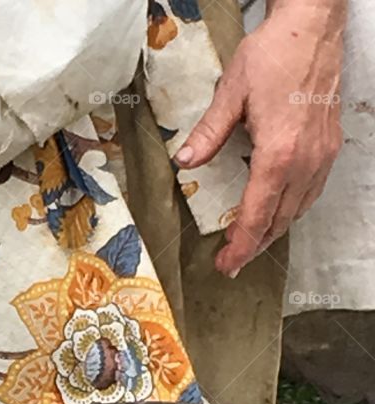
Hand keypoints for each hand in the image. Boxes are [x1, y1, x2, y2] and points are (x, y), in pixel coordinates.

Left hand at [176, 0, 344, 276]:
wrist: (314, 26)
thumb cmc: (274, 54)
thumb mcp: (231, 93)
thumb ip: (208, 133)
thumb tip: (185, 161)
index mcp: (278, 155)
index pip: (256, 216)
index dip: (239, 245)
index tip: (225, 264)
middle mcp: (304, 162)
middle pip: (279, 221)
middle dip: (254, 246)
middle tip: (231, 262)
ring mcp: (321, 155)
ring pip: (298, 210)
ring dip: (273, 230)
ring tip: (250, 243)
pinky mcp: (329, 146)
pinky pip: (312, 192)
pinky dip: (292, 209)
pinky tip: (278, 212)